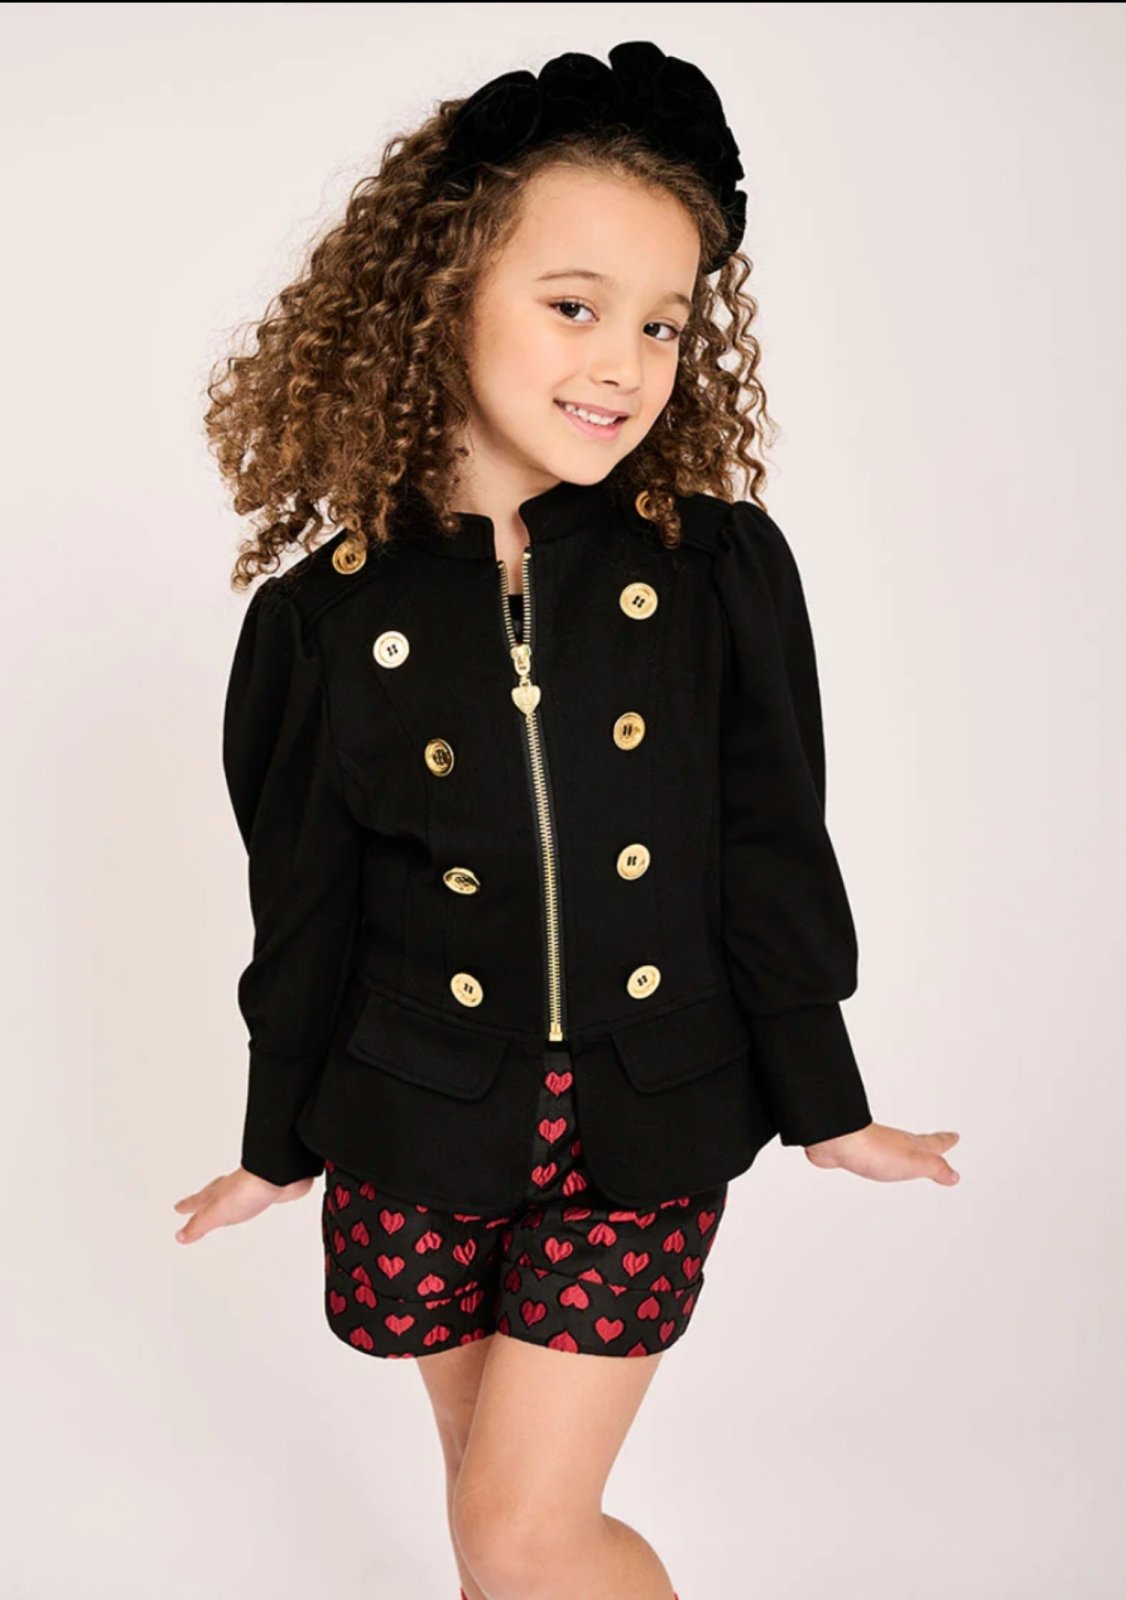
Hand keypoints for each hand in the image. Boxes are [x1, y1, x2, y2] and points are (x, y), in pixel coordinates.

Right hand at [172, 1166, 316, 1243]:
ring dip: (229, 1200)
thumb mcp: (215, 1213)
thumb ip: (199, 1225)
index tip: (178, 1208)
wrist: (278, 1175)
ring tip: (228, 1205)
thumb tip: (180, 1236)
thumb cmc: (246, 1190)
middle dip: (205, 1199)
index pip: (199, 1200)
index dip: (189, 1205)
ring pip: (237, 1194)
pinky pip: (260, 1196)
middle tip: (197, 1202)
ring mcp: (253, 1188)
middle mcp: (234, 1188)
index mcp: (218, 1193)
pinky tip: (258, 1202)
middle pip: (215, 1193)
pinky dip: (255, 1200)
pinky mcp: (272, 1190)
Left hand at [803, 1121, 959, 1184]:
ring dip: (907, 1154)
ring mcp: (877, 1148)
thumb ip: (935, 1168)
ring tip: (911, 1158)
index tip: (954, 1136)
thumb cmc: (874, 1150)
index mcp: (911, 1146)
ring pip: (897, 1151)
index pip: (934, 1144)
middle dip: (929, 1145)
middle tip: (938, 1144)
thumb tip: (954, 1175)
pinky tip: (877, 1164)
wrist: (839, 1142)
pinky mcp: (858, 1154)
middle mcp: (896, 1144)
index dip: (945, 1141)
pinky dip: (882, 1161)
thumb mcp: (915, 1163)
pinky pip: (875, 1158)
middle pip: (917, 1144)